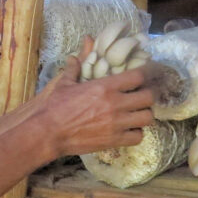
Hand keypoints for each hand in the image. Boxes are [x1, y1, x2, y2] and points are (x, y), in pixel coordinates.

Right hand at [35, 37, 154, 157]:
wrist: (48, 132)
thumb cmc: (55, 106)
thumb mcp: (64, 84)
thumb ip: (74, 68)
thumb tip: (74, 56)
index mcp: (105, 86)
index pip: (137, 76)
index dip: (142, 75)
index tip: (141, 76)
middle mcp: (115, 103)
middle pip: (148, 97)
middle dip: (146, 95)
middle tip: (140, 96)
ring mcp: (117, 123)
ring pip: (147, 117)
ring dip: (143, 114)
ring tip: (136, 113)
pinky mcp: (115, 140)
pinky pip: (138, 136)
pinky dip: (136, 133)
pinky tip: (128, 129)